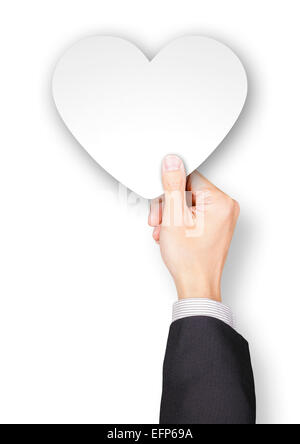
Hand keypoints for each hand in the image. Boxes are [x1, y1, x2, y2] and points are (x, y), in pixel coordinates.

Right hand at [148, 155, 239, 301]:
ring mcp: (222, 218)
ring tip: (163, 230)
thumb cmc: (189, 259)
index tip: (161, 201)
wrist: (196, 286)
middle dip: (168, 205)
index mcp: (221, 201)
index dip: (169, 188)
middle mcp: (226, 207)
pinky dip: (179, 222)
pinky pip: (193, 214)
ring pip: (188, 203)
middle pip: (188, 190)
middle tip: (159, 220)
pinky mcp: (216, 226)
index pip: (189, 176)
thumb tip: (172, 161)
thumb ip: (172, 185)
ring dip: (170, 215)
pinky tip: (170, 234)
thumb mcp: (174, 216)